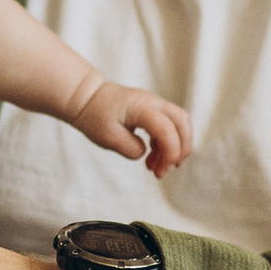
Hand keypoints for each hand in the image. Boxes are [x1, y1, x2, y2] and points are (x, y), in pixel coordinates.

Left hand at [68, 79, 191, 173]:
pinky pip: (170, 127)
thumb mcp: (107, 137)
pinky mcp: (153, 111)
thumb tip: (146, 152)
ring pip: (179, 124)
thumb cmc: (95, 116)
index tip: (162, 170)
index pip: (166, 129)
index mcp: (141, 107)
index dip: (171, 151)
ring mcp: (155, 104)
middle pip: (182, 122)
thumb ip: (130, 148)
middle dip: (182, 148)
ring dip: (175, 148)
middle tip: (170, 169)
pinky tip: (152, 160)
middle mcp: (153, 102)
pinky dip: (166, 145)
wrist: (87, 98)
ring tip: (157, 170)